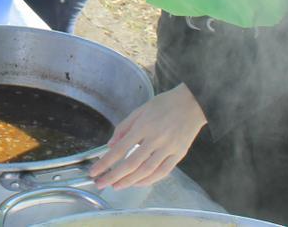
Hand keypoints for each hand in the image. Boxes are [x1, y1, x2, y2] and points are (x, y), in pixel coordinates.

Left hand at [89, 84, 207, 189]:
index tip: (94, 171)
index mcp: (144, 126)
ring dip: (129, 181)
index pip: (120, 149)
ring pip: (146, 170)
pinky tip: (138, 183)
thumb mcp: (141, 109)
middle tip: (101, 183)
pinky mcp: (179, 154)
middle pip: (131, 163)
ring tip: (116, 185)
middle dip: (113, 176)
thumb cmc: (165, 104)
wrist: (192, 103)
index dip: (105, 162)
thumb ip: (124, 127)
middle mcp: (155, 139)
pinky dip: (149, 180)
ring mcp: (168, 148)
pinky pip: (163, 172)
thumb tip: (111, 144)